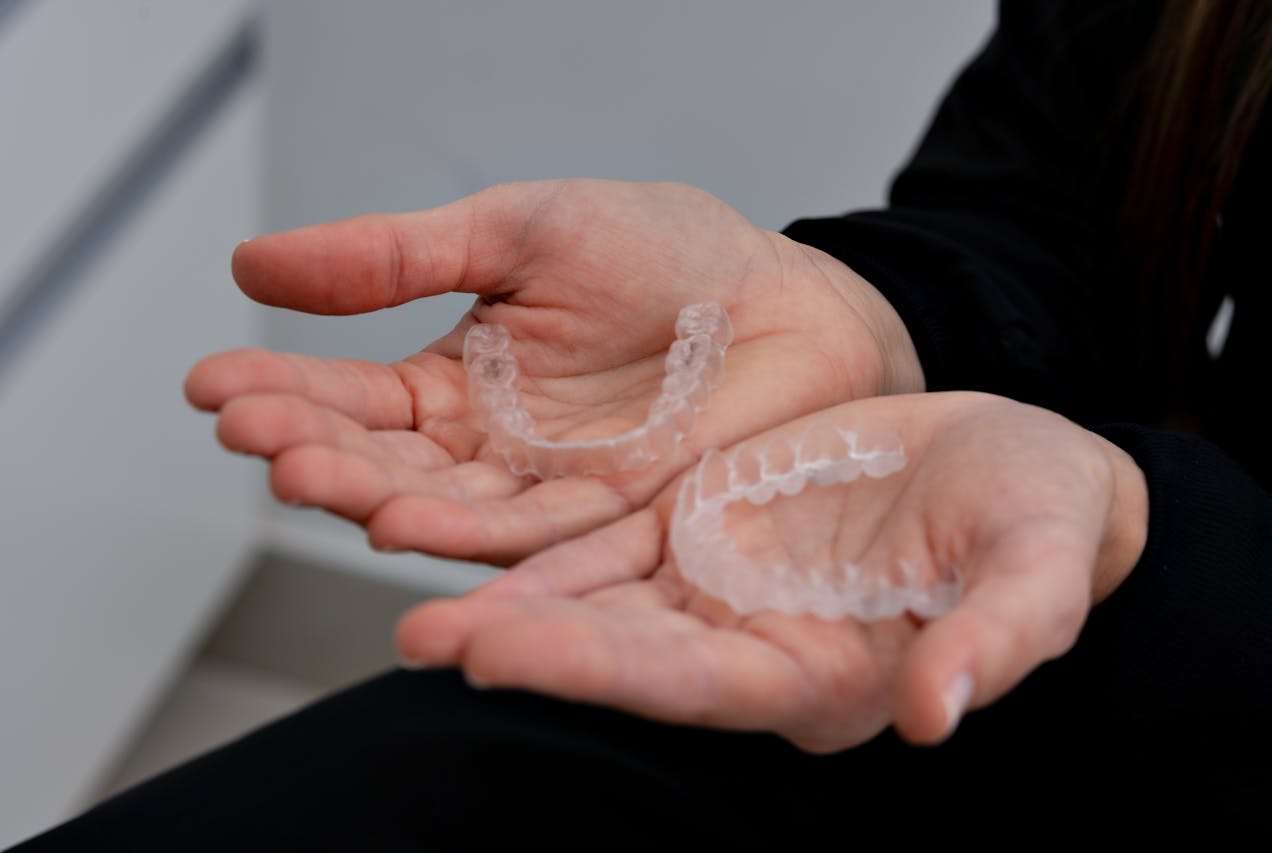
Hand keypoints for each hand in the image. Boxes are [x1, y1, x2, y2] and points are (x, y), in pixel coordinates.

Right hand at [185, 180, 921, 563]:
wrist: (788, 297)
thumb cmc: (667, 253)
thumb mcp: (519, 231)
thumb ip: (397, 258)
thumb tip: (254, 264)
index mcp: (460, 383)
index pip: (354, 396)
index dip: (284, 391)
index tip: (211, 382)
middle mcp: (492, 454)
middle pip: (387, 466)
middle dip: (316, 452)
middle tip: (252, 432)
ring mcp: (550, 495)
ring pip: (447, 511)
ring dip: (375, 501)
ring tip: (309, 481)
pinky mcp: (615, 523)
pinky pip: (536, 545)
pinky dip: (470, 546)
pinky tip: (403, 534)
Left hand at [395, 392, 1148, 750]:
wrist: (1010, 469)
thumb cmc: (1039, 520)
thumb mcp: (1040, 568)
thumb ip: (1000, 637)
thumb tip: (940, 714)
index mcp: (822, 675)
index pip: (700, 686)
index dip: (607, 674)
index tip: (509, 658)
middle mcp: (748, 645)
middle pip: (622, 652)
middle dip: (524, 644)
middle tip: (423, 634)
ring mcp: (717, 589)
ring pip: (594, 598)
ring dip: (503, 592)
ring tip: (406, 566)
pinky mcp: (700, 530)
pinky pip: (604, 542)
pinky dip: (537, 542)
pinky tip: (466, 529)